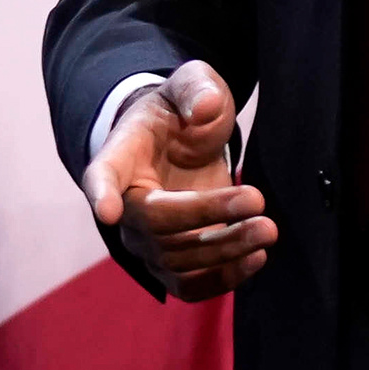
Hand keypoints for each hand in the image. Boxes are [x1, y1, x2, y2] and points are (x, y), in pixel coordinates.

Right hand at [83, 59, 272, 299]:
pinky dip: (222, 280)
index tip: (109, 211)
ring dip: (225, 250)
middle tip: (258, 200)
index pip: (101, 178)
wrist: (182, 144)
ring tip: (267, 229)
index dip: (103, 195)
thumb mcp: (191, 84)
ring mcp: (146, 240)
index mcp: (119, 159)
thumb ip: (196, 88)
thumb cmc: (179, 113)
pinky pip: (189, 286)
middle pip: (156, 226)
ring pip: (176, 261)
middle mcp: (124, 208)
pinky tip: (256, 258)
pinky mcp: (172, 262)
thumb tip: (205, 108)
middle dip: (209, 215)